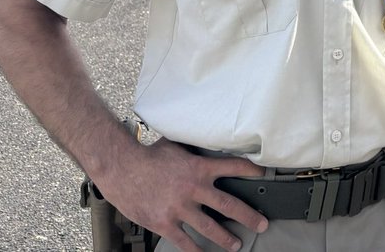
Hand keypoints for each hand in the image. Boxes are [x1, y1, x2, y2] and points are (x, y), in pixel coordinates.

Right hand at [94, 138, 267, 251]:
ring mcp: (179, 208)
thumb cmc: (146, 155)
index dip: (251, 171)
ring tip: (237, 245)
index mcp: (198, 167)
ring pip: (209, 227)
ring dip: (225, 238)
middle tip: (262, 223)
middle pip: (229, 204)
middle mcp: (193, 188)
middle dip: (248, 216)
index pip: (233, 167)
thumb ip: (193, 152)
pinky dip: (195, 250)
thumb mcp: (176, 147)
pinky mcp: (163, 223)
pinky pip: (183, 241)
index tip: (264, 175)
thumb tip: (205, 144)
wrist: (120, 167)